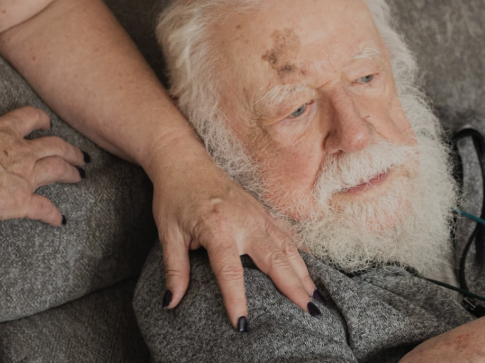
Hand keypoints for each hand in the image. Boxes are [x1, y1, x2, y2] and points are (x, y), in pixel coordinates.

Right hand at [0, 106, 85, 225]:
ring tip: (80, 175)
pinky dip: (54, 215)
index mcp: (5, 130)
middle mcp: (21, 150)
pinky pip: (44, 208)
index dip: (42, 120)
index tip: (48, 124)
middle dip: (70, 150)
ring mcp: (25, 175)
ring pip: (58, 169)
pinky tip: (61, 219)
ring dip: (72, 172)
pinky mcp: (21, 201)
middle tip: (80, 155)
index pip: (30, 118)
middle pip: (55, 145)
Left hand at [150, 139, 315, 326]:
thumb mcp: (168, 233)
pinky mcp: (262, 210)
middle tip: (309, 314)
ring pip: (287, 247)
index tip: (243, 324)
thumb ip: (174, 270)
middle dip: (293, 288)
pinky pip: (287, 235)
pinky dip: (301, 254)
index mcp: (217, 227)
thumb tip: (170, 302)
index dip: (236, 299)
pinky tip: (312, 272)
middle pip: (274, 259)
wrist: (183, 159)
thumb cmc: (174, 196)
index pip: (229, 271)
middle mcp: (244, 220)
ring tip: (316, 300)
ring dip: (303, 274)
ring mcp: (257, 214)